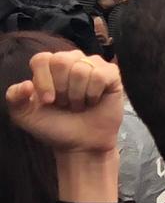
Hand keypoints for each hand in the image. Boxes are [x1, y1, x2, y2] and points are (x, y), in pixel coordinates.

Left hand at [5, 52, 122, 154]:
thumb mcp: (25, 116)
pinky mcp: (112, 74)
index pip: (42, 58)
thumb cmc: (55, 127)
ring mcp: (93, 66)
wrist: (81, 144)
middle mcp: (72, 61)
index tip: (49, 101)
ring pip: (81, 69)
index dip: (44, 81)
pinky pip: (100, 75)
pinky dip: (94, 94)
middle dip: (62, 89)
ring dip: (78, 95)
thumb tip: (26, 84)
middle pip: (62, 60)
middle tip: (66, 103)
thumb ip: (14, 98)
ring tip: (80, 104)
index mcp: (50, 67)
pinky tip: (94, 101)